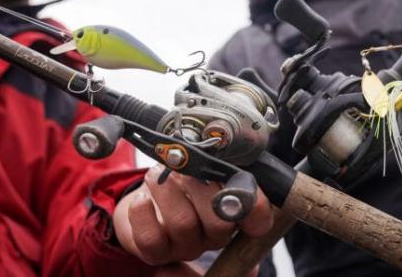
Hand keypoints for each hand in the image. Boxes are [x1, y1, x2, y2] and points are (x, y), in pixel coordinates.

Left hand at [113, 165, 272, 267]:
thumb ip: (221, 164)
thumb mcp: (206, 168)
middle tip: (185, 168)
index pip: (258, 221)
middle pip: (219, 223)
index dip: (256, 207)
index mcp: (234, 216)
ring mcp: (186, 247)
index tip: (239, 183)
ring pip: (182, 223)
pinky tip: (143, 196)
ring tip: (157, 175)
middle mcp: (214, 236)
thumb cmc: (183, 180)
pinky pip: (150, 238)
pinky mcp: (157, 253)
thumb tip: (225, 149)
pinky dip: (142, 212)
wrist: (149, 199)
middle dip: (199, 187)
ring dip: (166, 189)